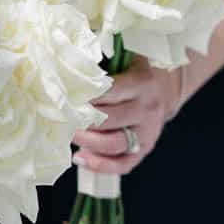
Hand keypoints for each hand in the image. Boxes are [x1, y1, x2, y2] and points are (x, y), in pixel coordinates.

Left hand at [73, 59, 180, 176]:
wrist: (165, 89)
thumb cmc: (136, 71)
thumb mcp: (126, 57)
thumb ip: (102, 63)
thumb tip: (66, 69)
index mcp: (142, 84)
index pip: (108, 93)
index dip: (83, 97)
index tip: (62, 98)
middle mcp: (147, 110)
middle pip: (108, 121)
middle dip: (79, 121)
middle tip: (58, 118)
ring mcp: (148, 133)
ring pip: (112, 144)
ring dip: (85, 142)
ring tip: (66, 135)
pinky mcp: (144, 149)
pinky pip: (122, 164)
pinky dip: (99, 165)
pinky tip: (80, 158)